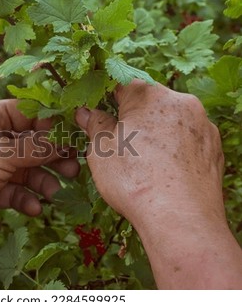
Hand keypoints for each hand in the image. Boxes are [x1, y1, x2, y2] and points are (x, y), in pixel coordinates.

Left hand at [0, 100, 78, 243]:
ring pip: (26, 169)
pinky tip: (34, 208)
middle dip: (51, 156)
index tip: (74, 136)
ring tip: (55, 192)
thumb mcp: (2, 154)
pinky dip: (26, 198)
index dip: (52, 124)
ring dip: (42, 181)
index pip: (29, 113)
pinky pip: (16, 190)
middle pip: (31, 143)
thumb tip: (66, 141)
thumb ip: (36, 148)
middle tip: (73, 167)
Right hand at [76, 80, 224, 226]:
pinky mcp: (214, 148)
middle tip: (119, 143)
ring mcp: (202, 125)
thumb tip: (86, 112)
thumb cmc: (134, 179)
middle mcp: (181, 103)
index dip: (108, 97)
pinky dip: (174, 147)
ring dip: (155, 131)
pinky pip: (187, 139)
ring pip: (170, 120)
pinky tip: (163, 169)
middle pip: (150, 101)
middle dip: (133, 117)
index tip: (100, 113)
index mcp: (149, 96)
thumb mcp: (101, 149)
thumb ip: (95, 124)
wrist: (179, 218)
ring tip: (142, 161)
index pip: (123, 83)